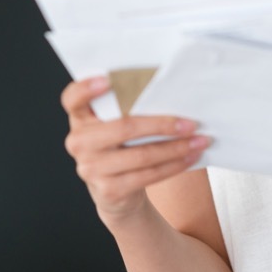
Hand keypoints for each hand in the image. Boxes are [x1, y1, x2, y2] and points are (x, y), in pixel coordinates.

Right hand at [61, 76, 211, 220]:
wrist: (115, 192)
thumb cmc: (121, 146)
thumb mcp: (114, 125)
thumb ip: (124, 108)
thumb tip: (168, 91)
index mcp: (80, 118)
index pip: (72, 99)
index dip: (86, 88)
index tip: (108, 79)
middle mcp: (79, 142)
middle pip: (123, 127)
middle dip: (162, 125)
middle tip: (191, 122)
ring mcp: (91, 168)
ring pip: (141, 154)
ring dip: (176, 148)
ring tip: (199, 141)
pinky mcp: (109, 190)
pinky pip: (148, 175)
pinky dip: (174, 165)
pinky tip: (190, 157)